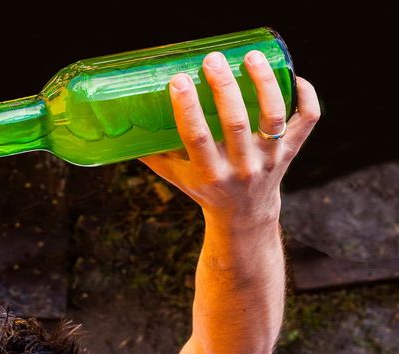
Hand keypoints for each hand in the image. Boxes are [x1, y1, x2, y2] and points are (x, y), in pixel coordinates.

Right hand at [141, 50, 320, 228]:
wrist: (244, 216)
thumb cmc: (204, 189)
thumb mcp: (176, 176)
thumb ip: (153, 153)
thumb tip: (125, 124)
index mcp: (210, 174)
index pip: (197, 138)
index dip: (188, 108)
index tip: (179, 80)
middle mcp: (242, 167)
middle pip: (236, 123)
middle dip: (224, 88)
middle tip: (212, 60)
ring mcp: (269, 159)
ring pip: (273, 117)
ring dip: (264, 84)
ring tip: (251, 57)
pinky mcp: (291, 151)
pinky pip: (307, 121)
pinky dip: (306, 96)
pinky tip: (294, 76)